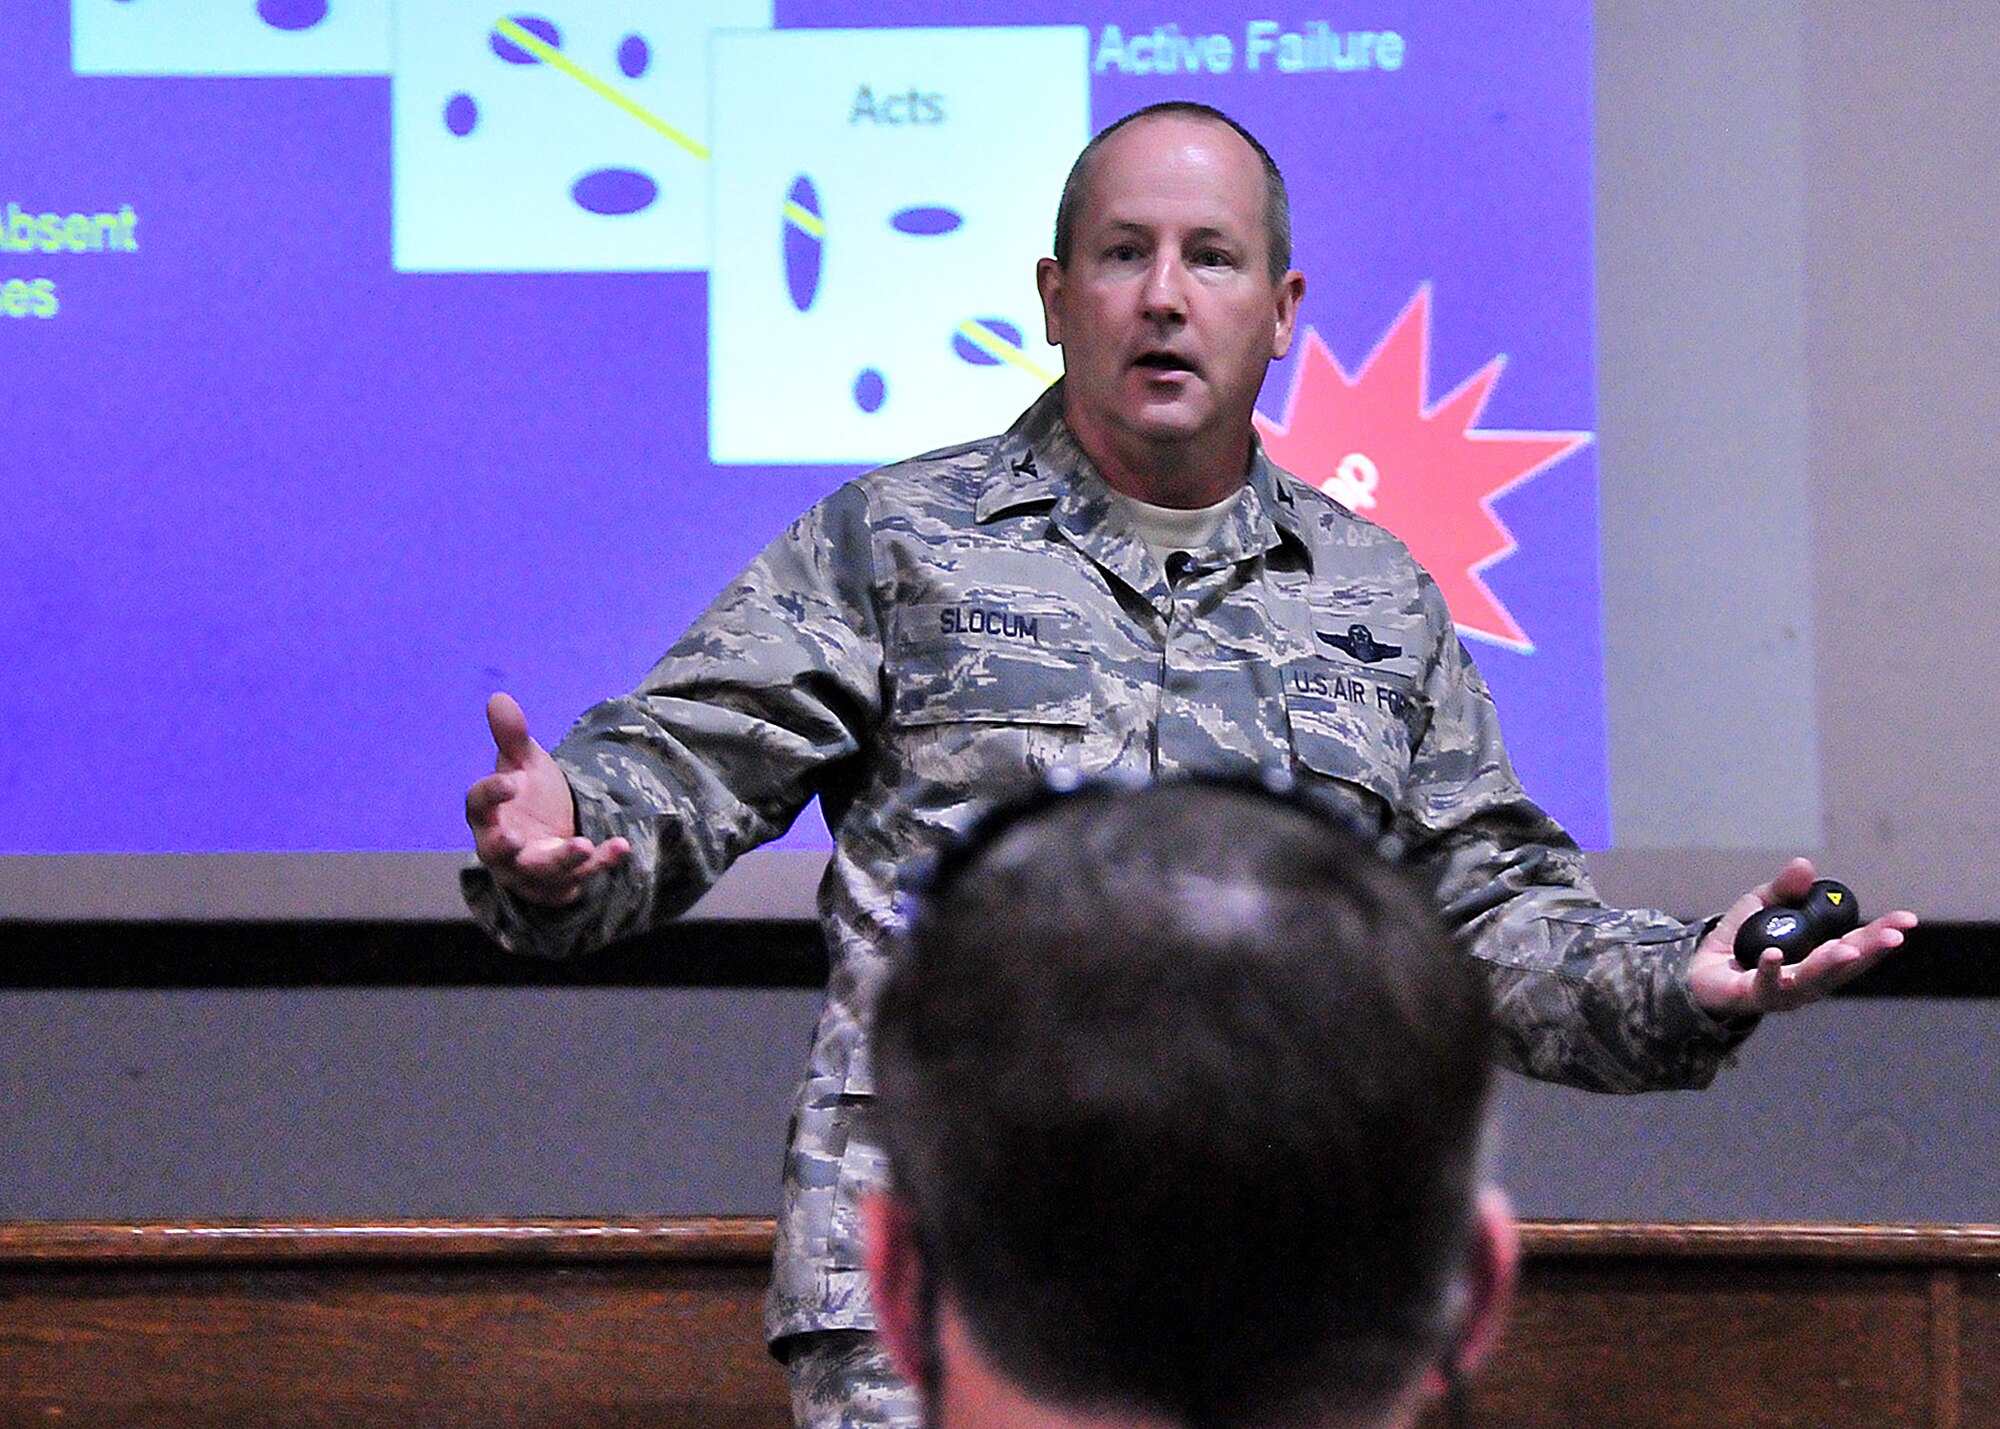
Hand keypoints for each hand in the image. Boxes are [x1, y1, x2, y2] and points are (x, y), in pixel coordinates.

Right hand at [465, 693, 629, 905]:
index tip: (512, 782)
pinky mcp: (559, 883)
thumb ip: (512, 737)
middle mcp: (500, 847)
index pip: (478, 806)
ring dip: (561, 861)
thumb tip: (498, 698)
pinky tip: (621, 846)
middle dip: (503, 847)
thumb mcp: (522, 763)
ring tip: (582, 845)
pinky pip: (579, 877)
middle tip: (513, 839)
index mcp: (486, 815)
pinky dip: (600, 863)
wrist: (549, 830)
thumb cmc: (525, 795)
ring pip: (539, 871)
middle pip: (495, 851)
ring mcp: (529, 869)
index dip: (491, 794)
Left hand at [1688, 857, 1917, 1015]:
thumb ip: (1783, 889)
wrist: (1697, 974)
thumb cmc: (1739, 942)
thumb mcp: (1761, 906)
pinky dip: (1772, 970)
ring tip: (1848, 950)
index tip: (1907, 920)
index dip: (1881, 934)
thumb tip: (1804, 865)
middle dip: (1870, 950)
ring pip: (1812, 980)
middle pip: (1845, 966)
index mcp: (1818, 957)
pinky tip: (1776, 956)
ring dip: (1830, 965)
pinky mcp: (1754, 997)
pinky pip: (1765, 985)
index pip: (1857, 945)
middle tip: (1894, 937)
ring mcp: (1785, 992)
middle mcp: (1809, 979)